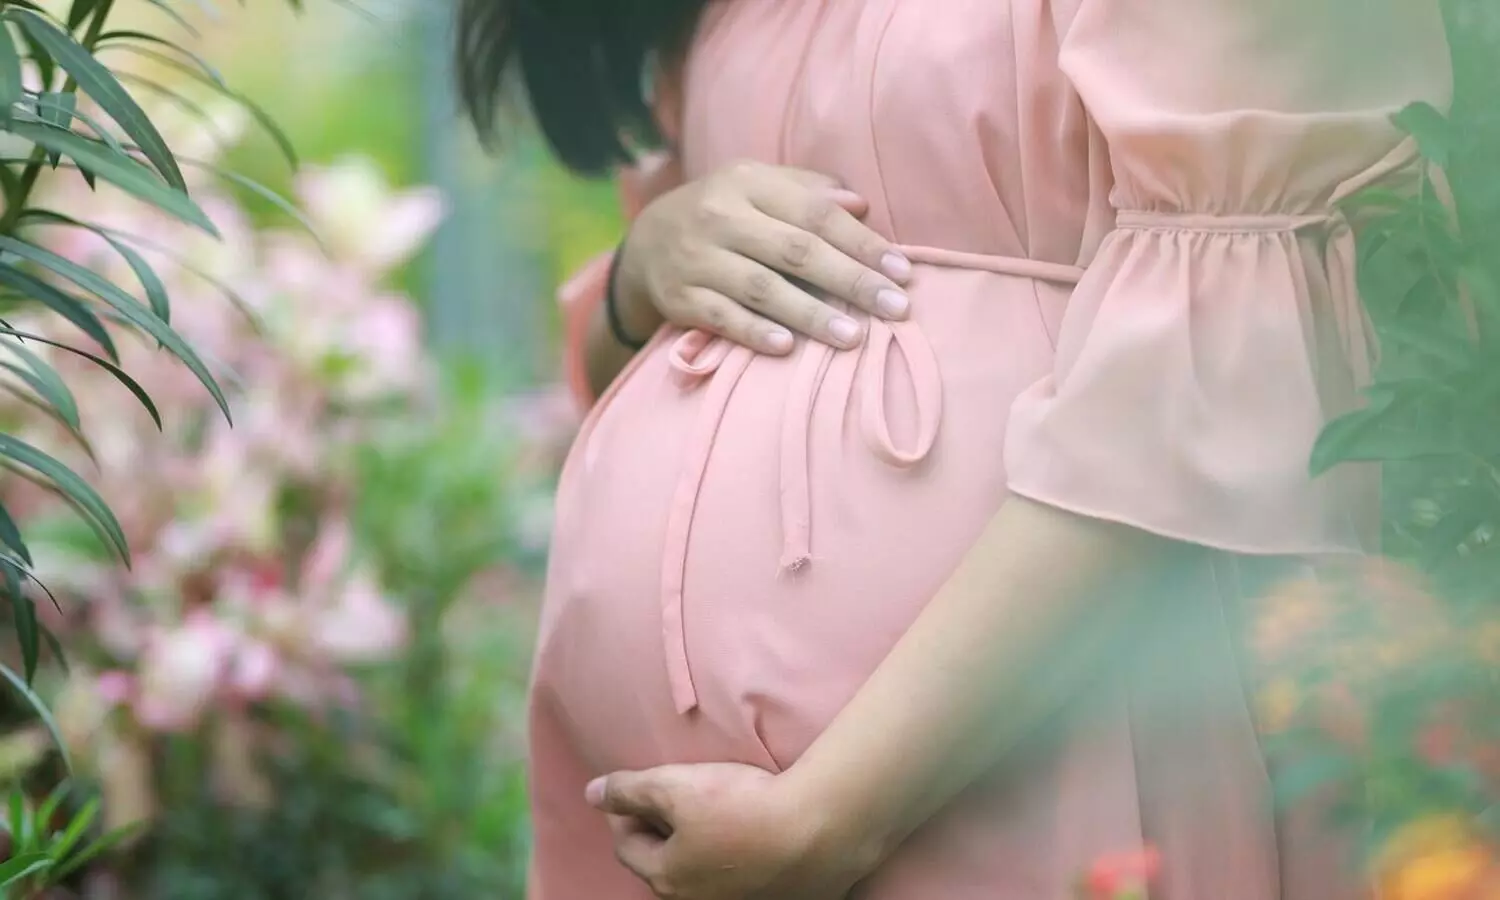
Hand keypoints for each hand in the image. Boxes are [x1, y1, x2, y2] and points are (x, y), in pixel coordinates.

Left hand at [587, 762, 877, 899]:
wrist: (819, 830)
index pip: (628, 845)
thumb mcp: (674, 786)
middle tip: (674, 798)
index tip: (637, 789)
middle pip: (665, 864)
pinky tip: (752, 829)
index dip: (626, 813)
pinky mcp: (774, 896)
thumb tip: (592, 794)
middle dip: (662, 832)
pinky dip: (737, 853)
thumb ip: (628, 790)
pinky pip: (742, 874)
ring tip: (713, 812)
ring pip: (704, 872)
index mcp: (666, 877)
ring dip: (701, 845)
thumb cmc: (739, 807)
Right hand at [614, 161, 912, 354]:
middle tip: (896, 309)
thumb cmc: (724, 214)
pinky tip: (787, 348)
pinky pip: (721, 317)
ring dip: (810, 314)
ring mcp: (697, 258)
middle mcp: (720, 216)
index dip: (862, 243)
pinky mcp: (680, 296)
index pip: (816, 214)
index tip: (903, 272)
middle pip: (796, 251)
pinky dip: (754, 333)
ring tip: (853, 337)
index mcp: (749, 183)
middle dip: (851, 281)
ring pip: (762, 287)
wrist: (645, 243)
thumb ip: (808, 191)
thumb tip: (861, 205)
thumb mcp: (758, 186)